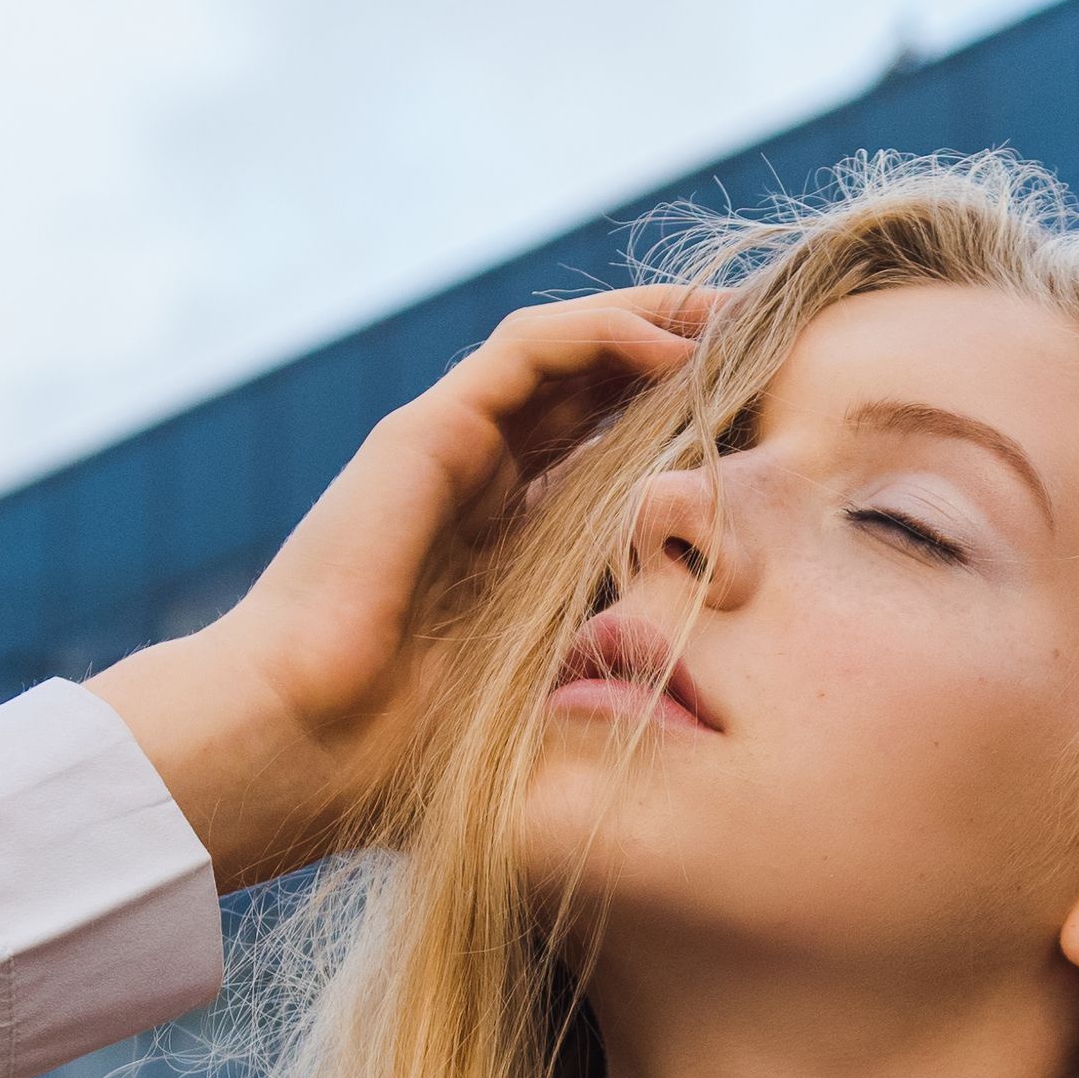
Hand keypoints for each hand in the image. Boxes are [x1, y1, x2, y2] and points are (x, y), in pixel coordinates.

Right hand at [89, 285, 712, 887]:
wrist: (303, 749)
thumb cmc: (407, 759)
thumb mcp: (547, 703)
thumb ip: (606, 674)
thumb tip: (708, 701)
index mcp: (509, 547)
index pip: (610, 456)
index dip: (688, 427)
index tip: (775, 421)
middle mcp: (480, 486)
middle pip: (595, 391)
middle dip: (685, 357)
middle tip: (774, 341)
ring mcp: (450, 452)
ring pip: (566, 351)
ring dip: (656, 323)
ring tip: (736, 317)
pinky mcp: (424, 432)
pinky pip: (527, 352)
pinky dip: (602, 333)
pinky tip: (672, 346)